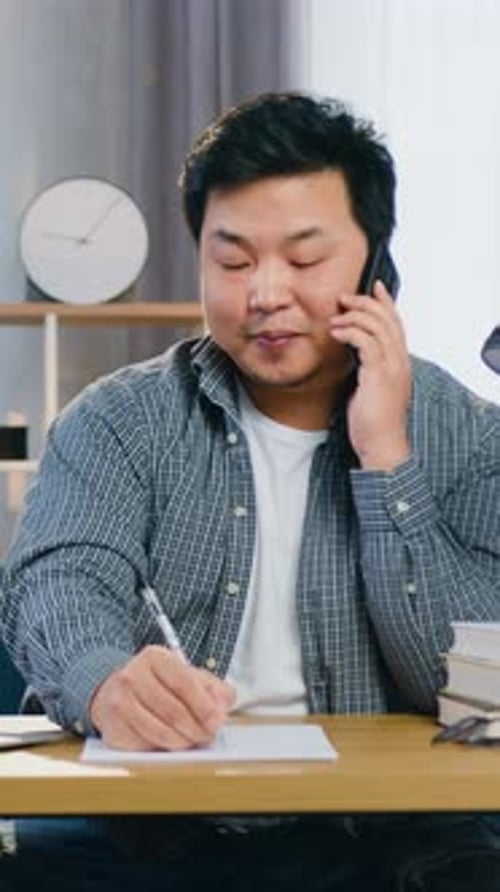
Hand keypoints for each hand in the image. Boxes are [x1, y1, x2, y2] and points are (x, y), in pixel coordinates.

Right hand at [89, 645, 235, 750]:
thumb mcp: (186, 675)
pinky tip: (171, 742)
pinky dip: (163, 749)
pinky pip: (145, 745)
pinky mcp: (113, 726)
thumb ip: (212, 687)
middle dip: (197, 728)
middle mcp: (132, 676)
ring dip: (183, 742)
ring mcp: (119, 702)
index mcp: (154, 657)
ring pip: (160, 731)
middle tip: (209, 735)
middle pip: (173, 710)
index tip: (217, 720)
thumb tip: (224, 704)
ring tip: (192, 740)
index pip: (183, 682)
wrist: (114, 691)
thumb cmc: (156, 683)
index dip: (204, 705)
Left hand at [330, 280, 410, 470]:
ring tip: (336, 317)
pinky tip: (335, 332)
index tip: (374, 287)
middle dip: (366, 302)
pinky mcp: (380, 375)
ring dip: (354, 315)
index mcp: (400, 364)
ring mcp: (392, 367)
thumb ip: (367, 371)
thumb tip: (353, 359)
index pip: (397, 324)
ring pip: (378, 325)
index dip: (386, 302)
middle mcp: (400, 361)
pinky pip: (366, 341)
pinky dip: (350, 331)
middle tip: (344, 297)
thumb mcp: (370, 390)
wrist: (382, 446)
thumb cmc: (373, 424)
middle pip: (388, 318)